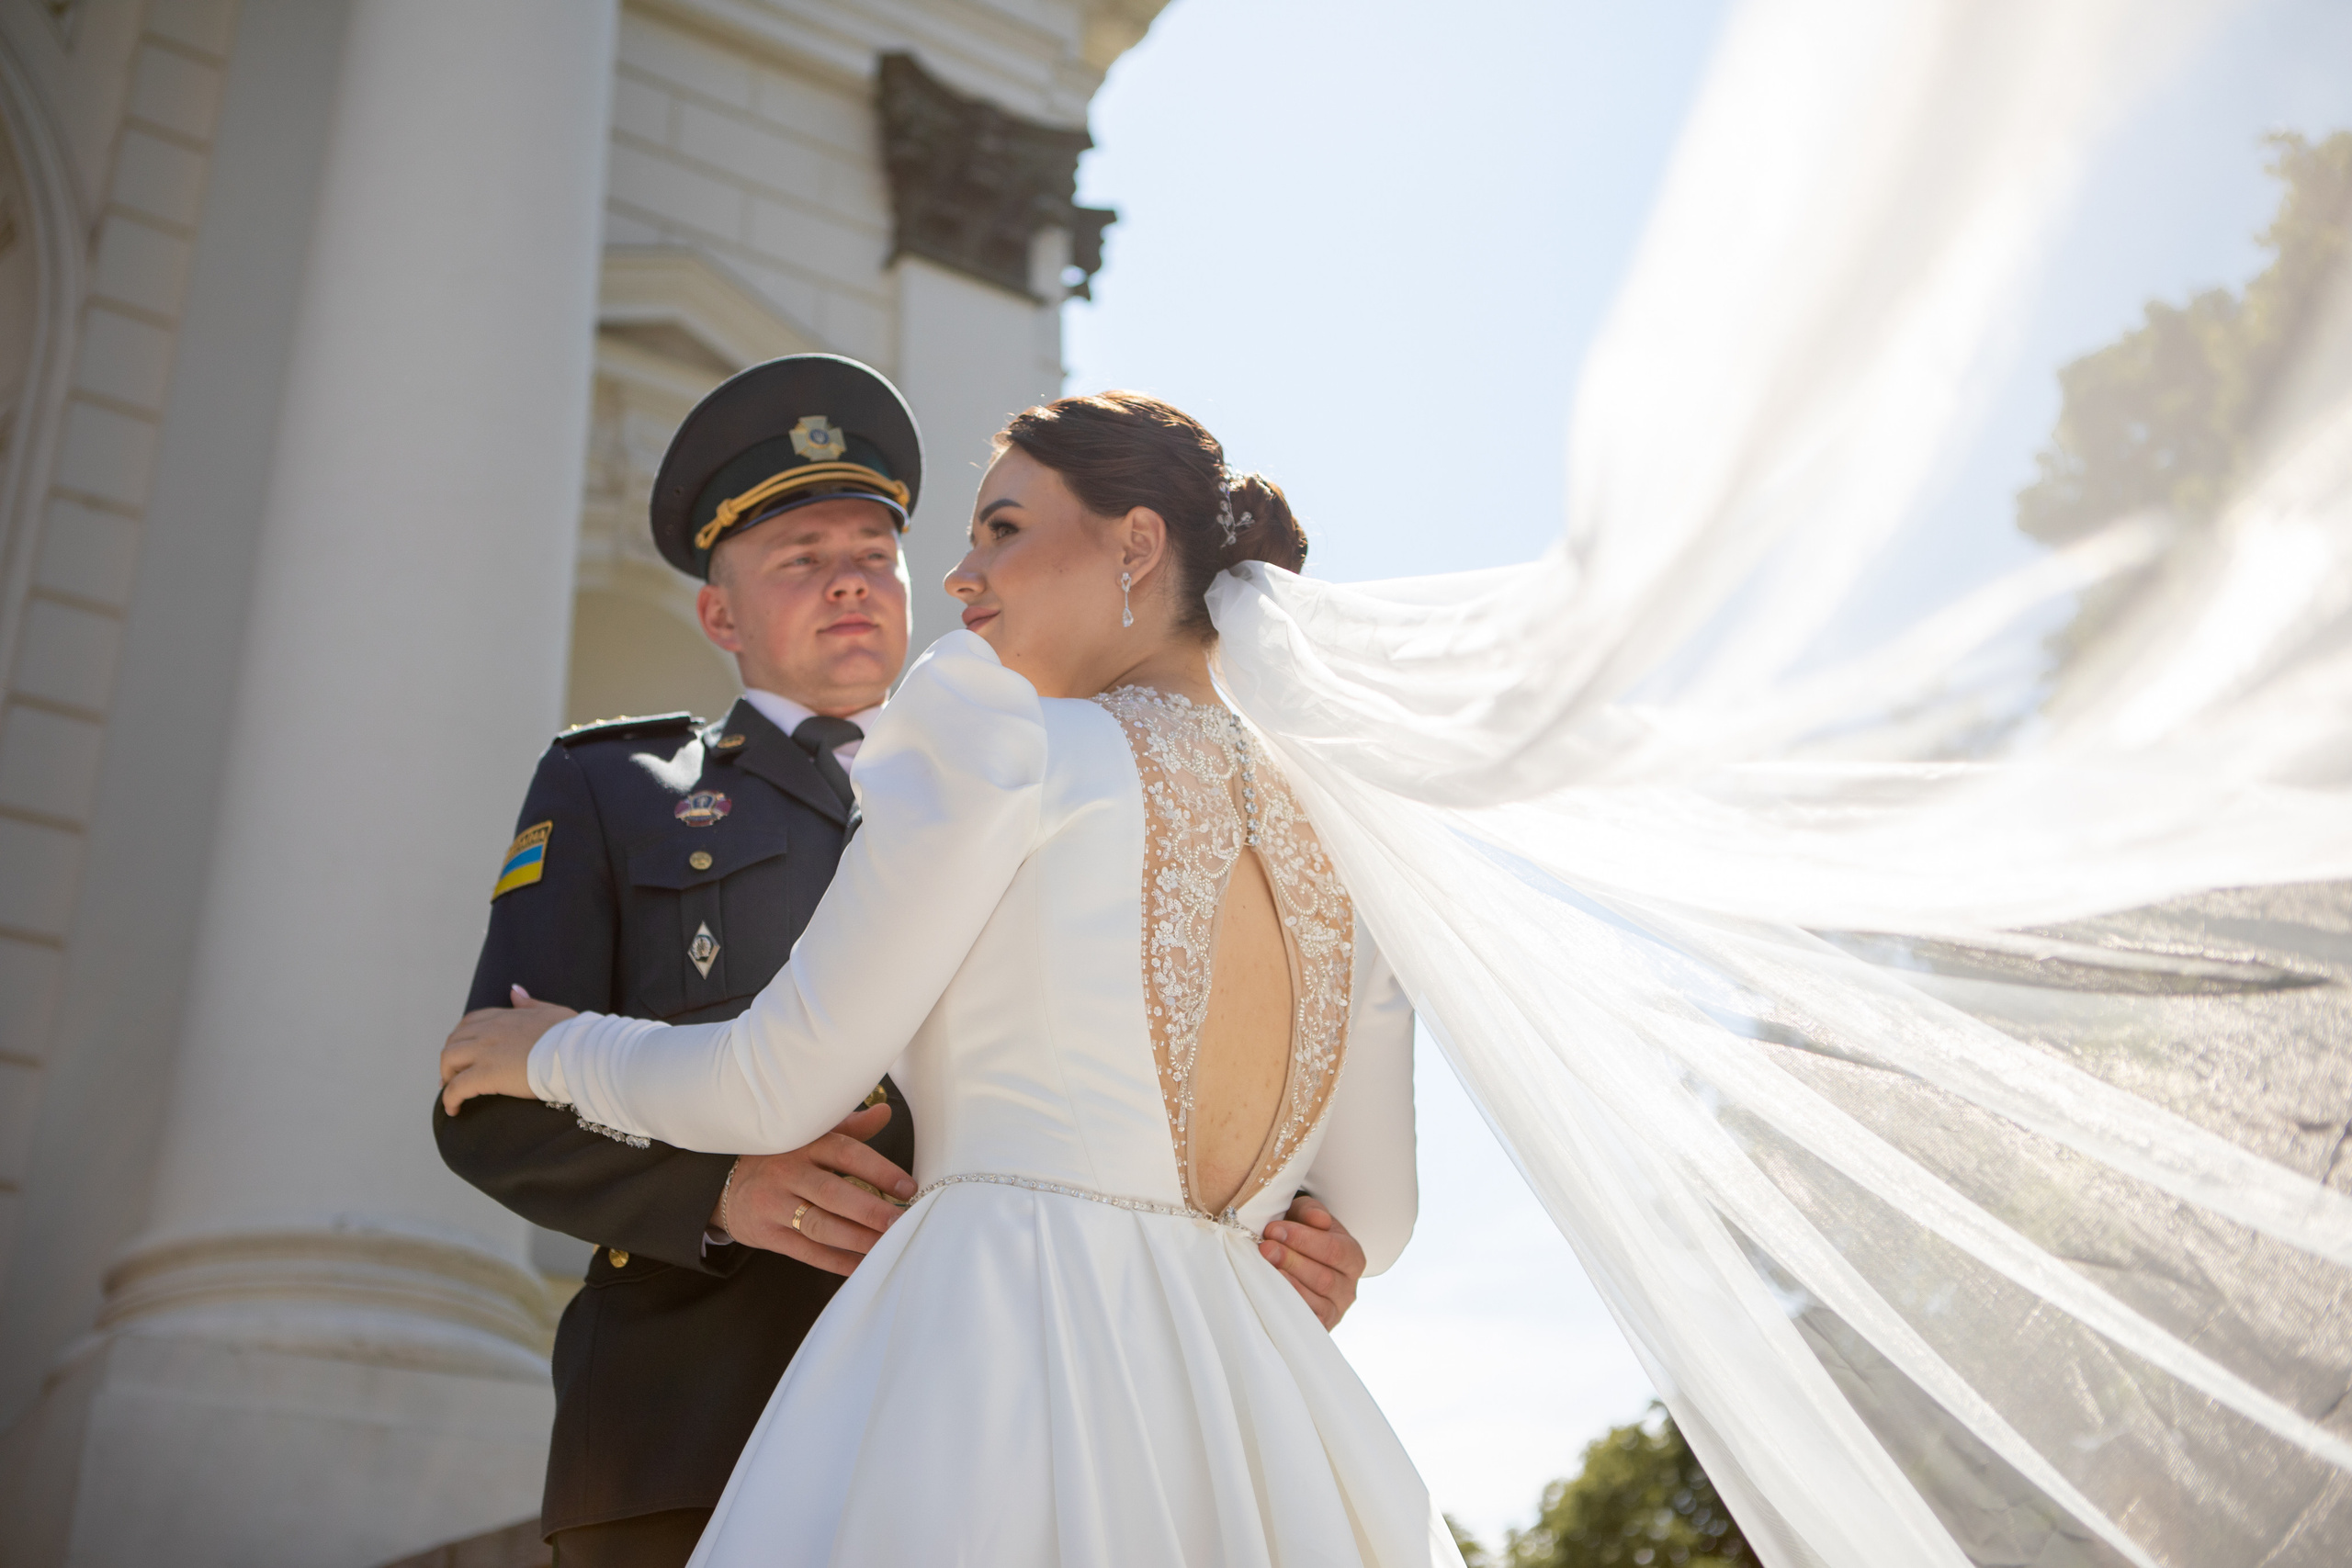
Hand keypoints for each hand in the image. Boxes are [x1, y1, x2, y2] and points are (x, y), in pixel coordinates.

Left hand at [440, 984, 577, 1114]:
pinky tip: (453, 1110)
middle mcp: (489, 1031)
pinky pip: (456, 1087)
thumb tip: (515, 990)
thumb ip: (528, 1003)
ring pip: (448, 1060)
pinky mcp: (486, 1075)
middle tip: (453, 1076)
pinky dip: (449, 1099)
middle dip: (449, 1058)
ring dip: (446, 1076)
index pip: (470, 1022)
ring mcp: (486, 1052)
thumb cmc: (573, 1035)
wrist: (580, 1052)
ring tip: (451, 1092)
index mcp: (505, 1017)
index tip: (464, 1053)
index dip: (462, 1038)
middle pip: (453, 1041)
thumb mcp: (550, 1011)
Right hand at [716, 1103, 916, 1274]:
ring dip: (857, 1239)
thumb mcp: (808, 1134)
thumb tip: (885, 1111)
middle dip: (870, 1210)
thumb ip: (849, 1127)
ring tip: (887, 1245)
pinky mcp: (767, 1234)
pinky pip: (806, 1251)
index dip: (879, 1169)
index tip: (908, 1187)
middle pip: (833, 1193)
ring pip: (820, 1226)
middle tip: (901, 1221)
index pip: (845, 1153)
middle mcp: (788, 1173)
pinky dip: (836, 1260)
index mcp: (804, 1144)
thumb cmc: (780, 1156)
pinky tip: (861, 1264)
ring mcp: (775, 1205)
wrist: (724, 1183)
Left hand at [1260, 1194, 1367, 1329]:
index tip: (1274, 1229)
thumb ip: (1311, 1212)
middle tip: (1265, 1248)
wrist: (1297, 1259)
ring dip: (1287, 1284)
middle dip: (1291, 1261)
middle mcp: (1348, 1287)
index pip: (1334, 1249)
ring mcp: (1335, 1310)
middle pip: (1324, 1278)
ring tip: (1264, 1268)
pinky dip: (1289, 1308)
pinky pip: (1307, 1322)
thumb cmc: (1302, 1234)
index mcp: (1352, 1256)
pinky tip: (1272, 1293)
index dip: (1303, 1240)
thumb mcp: (1306, 1215)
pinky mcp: (1319, 1326)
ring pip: (1315, 1302)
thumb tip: (1319, 1220)